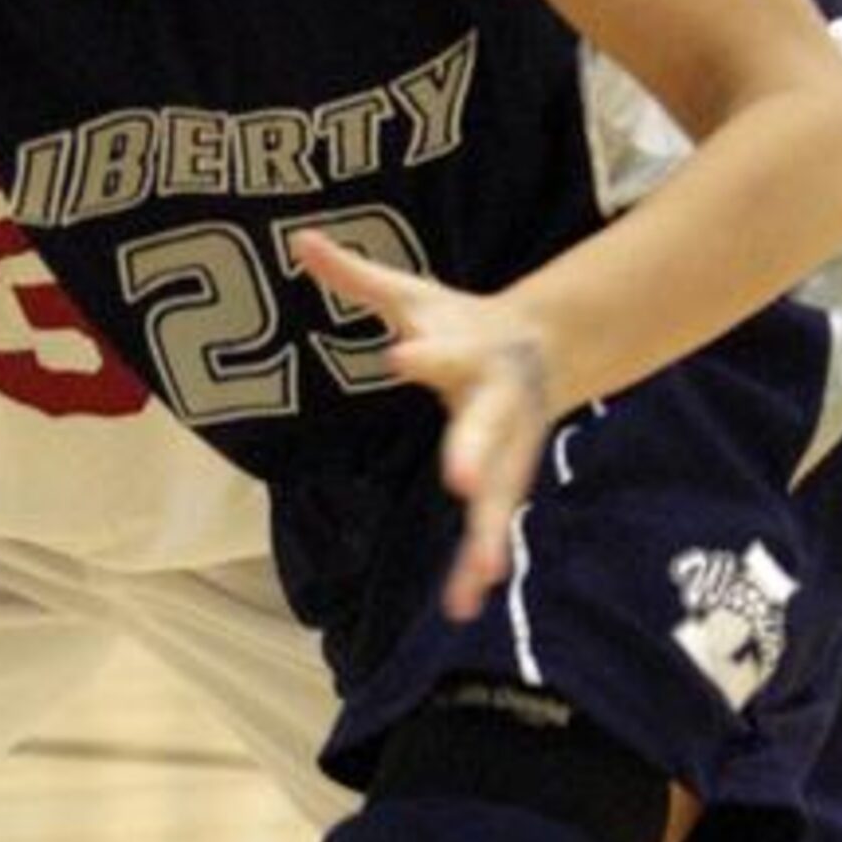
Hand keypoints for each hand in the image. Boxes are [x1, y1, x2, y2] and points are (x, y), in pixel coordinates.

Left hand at [290, 230, 556, 623]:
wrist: (543, 347)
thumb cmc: (461, 321)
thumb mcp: (411, 294)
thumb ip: (355, 276)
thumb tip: (298, 237)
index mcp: (472, 351)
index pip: (446, 351)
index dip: (427, 355)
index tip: (401, 356)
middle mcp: (496, 403)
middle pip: (486, 431)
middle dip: (474, 453)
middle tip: (458, 480)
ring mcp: (508, 447)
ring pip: (500, 493)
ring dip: (487, 534)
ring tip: (477, 580)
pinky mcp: (505, 480)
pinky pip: (492, 525)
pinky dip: (479, 563)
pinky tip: (463, 604)